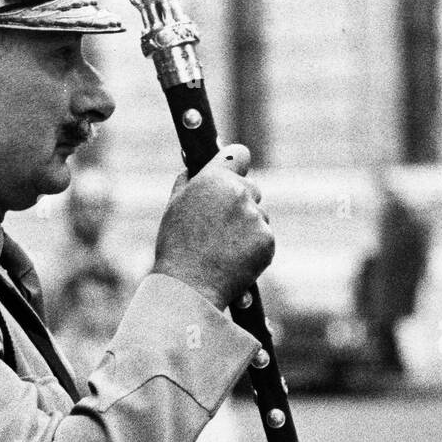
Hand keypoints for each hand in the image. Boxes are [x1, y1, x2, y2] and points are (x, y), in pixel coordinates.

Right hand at [152, 143, 274, 309]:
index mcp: (215, 179)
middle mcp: (239, 192)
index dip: (236, 164)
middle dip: (240, 203)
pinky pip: (264, 239)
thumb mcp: (174, 208)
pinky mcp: (267, 241)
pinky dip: (254, 249)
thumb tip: (193, 170)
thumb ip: (188, 183)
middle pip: (251, 189)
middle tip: (220, 227)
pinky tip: (234, 261)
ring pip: (258, 216)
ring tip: (223, 249)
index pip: (239, 154)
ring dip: (247, 228)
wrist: (189, 287)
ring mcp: (256, 217)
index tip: (234, 171)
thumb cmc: (176, 248)